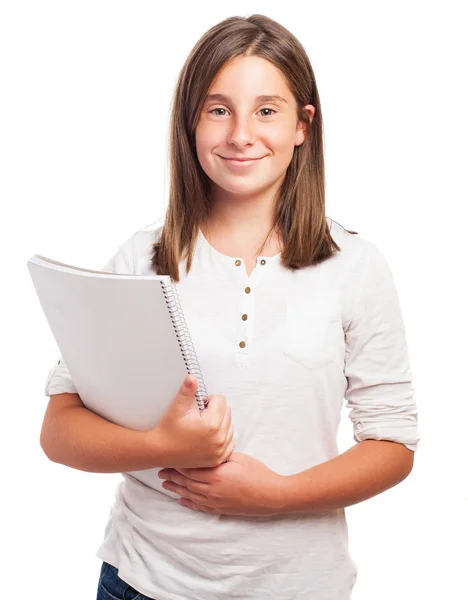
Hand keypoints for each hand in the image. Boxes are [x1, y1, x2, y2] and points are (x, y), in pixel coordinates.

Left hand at [158, 452, 285, 515]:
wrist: (271, 495)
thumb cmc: (258, 473)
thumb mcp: (239, 458)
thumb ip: (220, 455)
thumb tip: (207, 450)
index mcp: (216, 474)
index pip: (190, 469)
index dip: (178, 465)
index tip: (168, 459)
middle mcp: (212, 489)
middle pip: (187, 482)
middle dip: (173, 477)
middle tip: (160, 471)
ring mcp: (216, 501)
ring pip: (191, 495)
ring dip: (177, 489)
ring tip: (165, 485)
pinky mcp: (221, 509)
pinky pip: (200, 507)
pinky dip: (189, 503)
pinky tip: (182, 501)